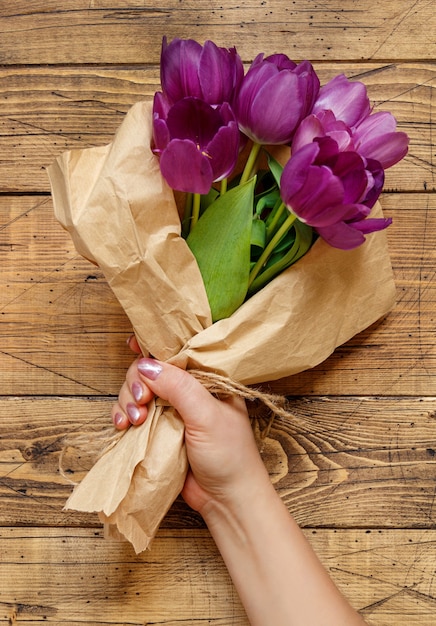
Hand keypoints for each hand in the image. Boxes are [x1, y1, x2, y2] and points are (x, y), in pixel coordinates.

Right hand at [111, 354, 268, 513]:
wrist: (226, 500)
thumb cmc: (229, 455)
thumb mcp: (206, 415)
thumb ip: (179, 387)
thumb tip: (146, 364)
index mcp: (207, 379)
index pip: (177, 352)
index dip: (154, 347)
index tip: (133, 345)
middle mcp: (188, 391)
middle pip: (151, 371)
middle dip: (137, 382)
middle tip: (141, 402)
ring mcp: (172, 411)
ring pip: (138, 392)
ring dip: (128, 401)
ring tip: (133, 421)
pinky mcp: (159, 431)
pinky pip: (133, 414)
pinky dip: (123, 416)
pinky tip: (122, 426)